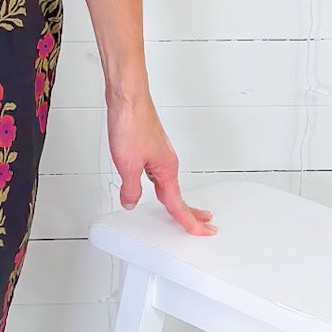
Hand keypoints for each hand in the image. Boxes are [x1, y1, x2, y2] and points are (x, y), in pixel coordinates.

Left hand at [106, 86, 215, 235]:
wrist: (128, 98)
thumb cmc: (132, 123)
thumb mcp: (127, 164)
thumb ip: (130, 188)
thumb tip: (131, 203)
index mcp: (166, 170)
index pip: (178, 204)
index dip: (189, 222)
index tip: (202, 232)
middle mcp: (167, 162)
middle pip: (179, 195)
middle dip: (191, 213)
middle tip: (204, 225)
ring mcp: (160, 154)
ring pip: (170, 184)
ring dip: (177, 200)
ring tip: (184, 211)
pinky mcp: (151, 146)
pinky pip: (160, 173)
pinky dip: (164, 185)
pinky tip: (156, 185)